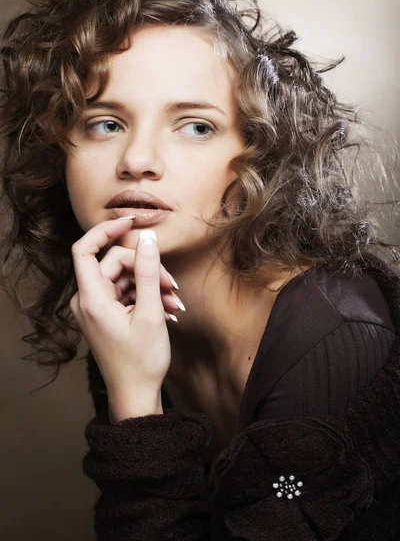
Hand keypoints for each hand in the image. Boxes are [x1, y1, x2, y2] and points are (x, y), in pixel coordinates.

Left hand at [69, 217, 179, 413]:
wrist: (135, 395)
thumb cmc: (141, 360)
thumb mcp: (150, 313)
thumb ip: (149, 273)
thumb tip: (147, 239)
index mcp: (91, 299)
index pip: (84, 249)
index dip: (104, 230)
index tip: (130, 221)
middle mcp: (87, 300)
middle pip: (114, 263)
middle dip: (146, 268)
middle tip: (173, 284)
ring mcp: (96, 308)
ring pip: (123, 278)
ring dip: (151, 285)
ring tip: (175, 302)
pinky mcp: (105, 314)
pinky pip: (125, 293)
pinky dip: (146, 296)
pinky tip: (167, 309)